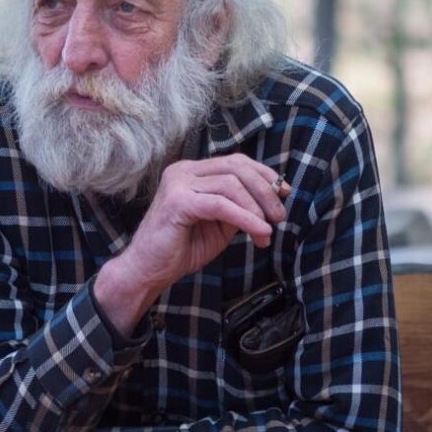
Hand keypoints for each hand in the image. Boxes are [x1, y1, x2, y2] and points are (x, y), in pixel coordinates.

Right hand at [95, 154, 289, 335]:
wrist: (148, 270)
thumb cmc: (180, 248)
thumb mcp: (218, 224)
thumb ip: (238, 207)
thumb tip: (272, 201)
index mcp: (192, 171)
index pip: (235, 161)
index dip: (263, 174)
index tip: (283, 192)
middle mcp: (183, 171)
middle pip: (236, 168)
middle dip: (264, 191)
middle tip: (279, 216)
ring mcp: (178, 183)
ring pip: (231, 185)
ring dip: (256, 209)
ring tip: (267, 231)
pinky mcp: (177, 202)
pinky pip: (221, 205)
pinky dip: (245, 219)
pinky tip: (259, 233)